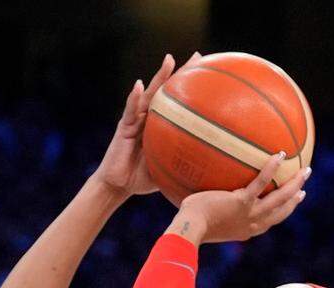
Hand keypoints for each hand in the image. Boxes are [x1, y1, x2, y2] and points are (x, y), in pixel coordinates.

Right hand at [90, 52, 201, 197]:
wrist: (118, 185)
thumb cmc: (142, 179)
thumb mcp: (170, 171)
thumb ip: (186, 167)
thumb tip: (215, 174)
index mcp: (161, 126)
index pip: (180, 103)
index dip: (192, 87)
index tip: (211, 72)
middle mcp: (150, 118)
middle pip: (167, 91)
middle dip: (181, 72)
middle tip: (197, 56)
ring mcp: (136, 120)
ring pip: (149, 94)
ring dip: (159, 76)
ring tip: (169, 60)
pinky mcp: (124, 126)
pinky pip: (130, 110)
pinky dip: (133, 98)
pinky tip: (138, 86)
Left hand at [169, 152, 310, 244]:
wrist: (189, 229)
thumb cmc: (190, 224)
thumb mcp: (205, 220)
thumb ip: (212, 210)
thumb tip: (202, 197)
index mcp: (247, 229)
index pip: (271, 220)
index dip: (285, 210)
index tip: (294, 200)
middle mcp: (253, 224)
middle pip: (283, 210)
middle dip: (295, 198)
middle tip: (304, 186)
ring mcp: (250, 213)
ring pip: (281, 198)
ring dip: (295, 183)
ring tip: (306, 170)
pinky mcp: (242, 202)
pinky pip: (261, 182)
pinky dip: (271, 168)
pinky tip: (279, 154)